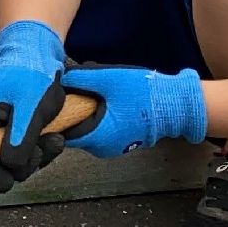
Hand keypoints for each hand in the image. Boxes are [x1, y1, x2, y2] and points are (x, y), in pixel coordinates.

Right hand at [0, 20, 67, 191]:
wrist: (36, 52)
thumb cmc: (30, 74)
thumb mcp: (30, 107)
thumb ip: (20, 138)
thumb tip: (11, 166)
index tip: (16, 167)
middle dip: (23, 164)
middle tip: (44, 147)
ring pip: (13, 162)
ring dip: (36, 156)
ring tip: (55, 138)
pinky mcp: (13, 130)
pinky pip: (24, 152)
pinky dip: (40, 149)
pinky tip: (54, 136)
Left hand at [59, 66, 206, 158]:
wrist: (176, 105)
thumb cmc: (143, 94)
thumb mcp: (108, 79)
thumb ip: (80, 78)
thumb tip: (60, 78)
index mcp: (97, 137)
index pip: (62, 132)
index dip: (55, 117)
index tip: (51, 102)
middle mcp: (103, 148)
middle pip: (74, 131)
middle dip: (70, 113)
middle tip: (70, 92)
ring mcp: (114, 146)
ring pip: (88, 130)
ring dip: (84, 114)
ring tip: (88, 94)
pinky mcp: (122, 140)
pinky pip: (101, 130)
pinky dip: (97, 118)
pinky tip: (102, 101)